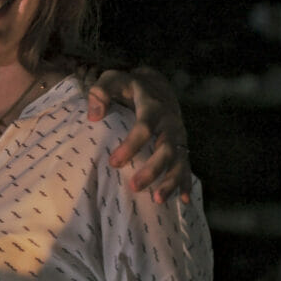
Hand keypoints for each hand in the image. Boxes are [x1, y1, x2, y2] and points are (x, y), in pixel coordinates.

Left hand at [87, 66, 191, 202]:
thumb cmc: (128, 86)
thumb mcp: (112, 79)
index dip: (130, 146)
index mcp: (153, 107)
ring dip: (170, 181)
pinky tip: (183, 201)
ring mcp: (178, 135)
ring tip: (157, 200)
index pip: (144, 128)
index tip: (113, 163)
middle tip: (134, 187)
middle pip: (166, 148)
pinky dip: (186, 183)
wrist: (156, 85)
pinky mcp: (181, 145)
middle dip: (152, 170)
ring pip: (179, 160)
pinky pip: (187, 166)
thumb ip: (101, 92)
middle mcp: (170, 122)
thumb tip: (94, 116)